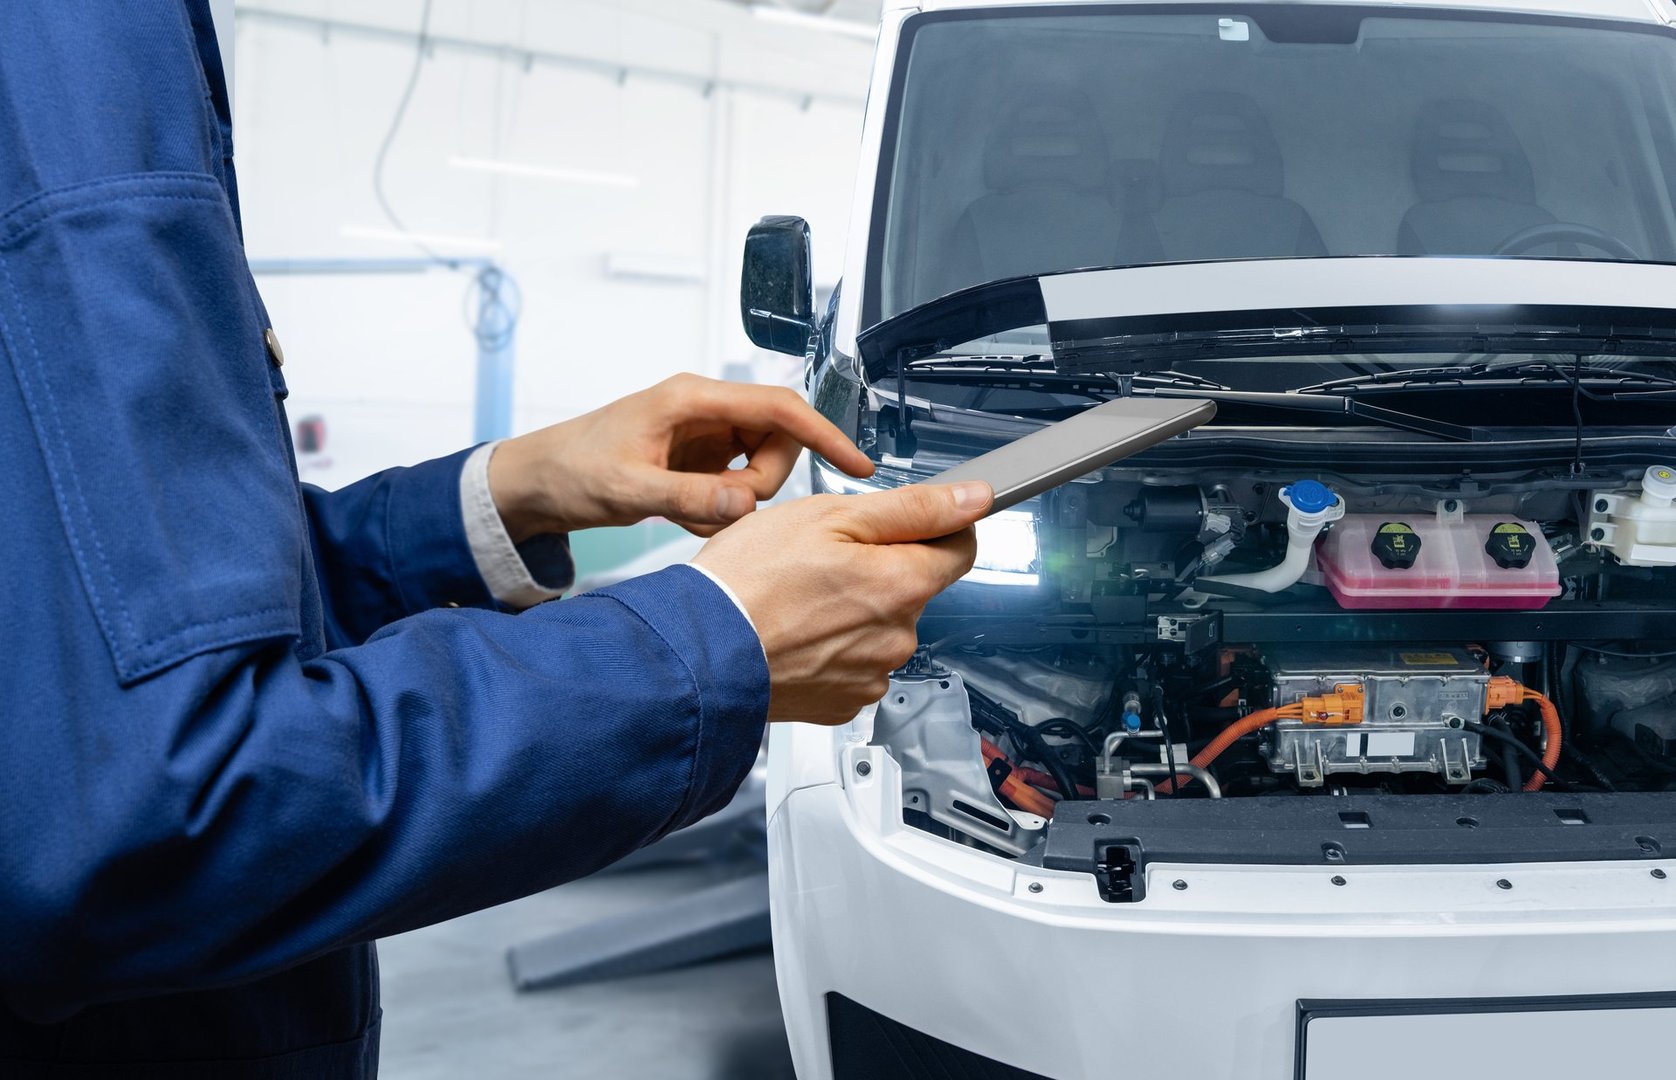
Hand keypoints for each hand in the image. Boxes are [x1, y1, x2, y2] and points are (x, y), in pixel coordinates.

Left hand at [488, 374, 874, 541]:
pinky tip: (683, 515)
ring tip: (689, 513)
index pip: (779, 408)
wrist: (535, 483)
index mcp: (693, 399)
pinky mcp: (699, 459)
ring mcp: (704, 435)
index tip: (858, 465)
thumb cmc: (569, 470)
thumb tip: (746, 502)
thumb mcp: (628, 490)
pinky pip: (737, 486)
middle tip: (719, 509)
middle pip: (777, 442)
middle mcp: (705, 410)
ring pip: (760, 468)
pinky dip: (720, 509)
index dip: (824, 434)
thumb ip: (690, 498)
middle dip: (761, 484)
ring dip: (738, 500)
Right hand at [692, 481, 993, 724]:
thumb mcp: (830, 516)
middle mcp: (898, 637)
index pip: (960, 549)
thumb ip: (911, 508)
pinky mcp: (842, 702)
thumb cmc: (749, 581)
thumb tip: (972, 500)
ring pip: (880, 628)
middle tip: (822, 558)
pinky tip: (795, 634)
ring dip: (853, 611)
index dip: (939, 525)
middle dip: (880, 569)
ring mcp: (871, 674)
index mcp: (902, 584)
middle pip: (912, 588)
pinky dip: (831, 648)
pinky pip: (853, 664)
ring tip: (798, 599)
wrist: (697, 654)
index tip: (912, 520)